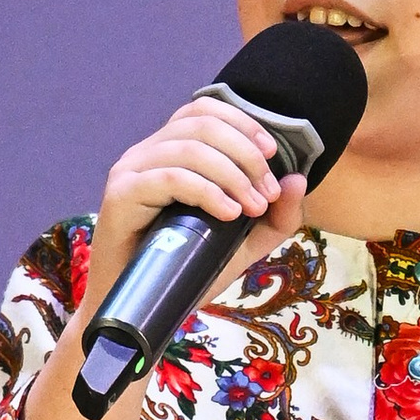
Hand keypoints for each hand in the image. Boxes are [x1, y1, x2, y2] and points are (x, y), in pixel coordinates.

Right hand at [83, 92, 309, 318]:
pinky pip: (170, 178)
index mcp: (171, 151)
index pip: (205, 111)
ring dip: (232, 175)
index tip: (272, 155)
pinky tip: (228, 214)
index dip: (243, 124)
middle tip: (266, 194)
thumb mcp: (242, 244)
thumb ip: (274, 217)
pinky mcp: (122, 195)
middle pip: (202, 124)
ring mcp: (132, 171)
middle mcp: (148, 152)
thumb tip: (298, 179)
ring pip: (190, 148)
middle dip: (245, 155)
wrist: (137, 308)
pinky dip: (207, 192)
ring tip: (252, 209)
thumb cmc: (184, 270)